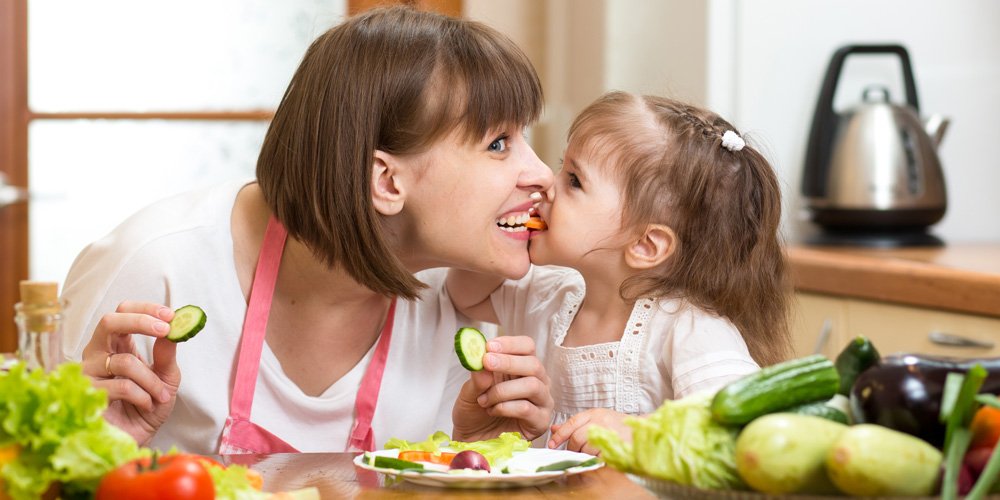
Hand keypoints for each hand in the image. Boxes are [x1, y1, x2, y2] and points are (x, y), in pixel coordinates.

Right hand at [80, 301, 179, 444]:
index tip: (170, 315)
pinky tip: (148, 404)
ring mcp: (88, 374)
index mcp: (117, 344)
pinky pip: (121, 387)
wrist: (137, 438)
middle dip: (140, 322)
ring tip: (161, 395)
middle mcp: (98, 354)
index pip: (123, 312)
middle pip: (108, 322)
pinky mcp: (86, 396)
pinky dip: (143, 395)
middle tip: (165, 330)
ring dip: (152, 379)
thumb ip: (167, 354)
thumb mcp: (167, 378)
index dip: (145, 309)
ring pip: (123, 361)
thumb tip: (172, 329)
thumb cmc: (149, 405)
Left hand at [452, 336, 552, 441]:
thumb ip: (477, 377)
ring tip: (484, 400)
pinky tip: (493, 410)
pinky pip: (527, 408)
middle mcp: (536, 381)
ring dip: (503, 390)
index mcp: (520, 368)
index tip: (489, 346)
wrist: (472, 441)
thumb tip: (482, 361)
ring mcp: (541, 402)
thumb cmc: (474, 413)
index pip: (526, 347)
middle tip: (487, 362)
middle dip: (508, 362)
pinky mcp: (540, 421)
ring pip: (533, 385)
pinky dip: (506, 407)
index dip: (510, 344)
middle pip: (533, 364)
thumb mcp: (469, 391)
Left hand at [548, 408, 631, 454]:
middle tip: (578, 452)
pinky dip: (595, 458)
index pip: (572, 423)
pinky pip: (597, 456)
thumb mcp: (596, 419)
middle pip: (577, 437)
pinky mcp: (615, 446)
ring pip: (586, 447)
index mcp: (595, 413)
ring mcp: (608, 433)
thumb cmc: (618, 426)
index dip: (560, 435)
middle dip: (574, 448)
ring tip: (593, 452)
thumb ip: (575, 425)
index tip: (552, 444)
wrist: (641, 431)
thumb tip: (554, 429)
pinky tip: (599, 456)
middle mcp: (600, 421)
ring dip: (586, 453)